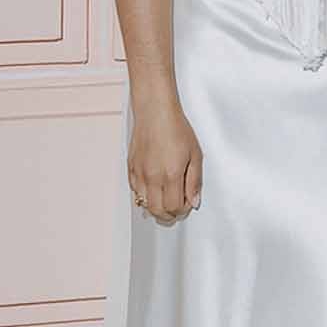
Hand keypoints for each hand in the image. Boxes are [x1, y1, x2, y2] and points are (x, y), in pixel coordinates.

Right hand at [128, 99, 202, 221]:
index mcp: (171, 175)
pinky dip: (144, 196)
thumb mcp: (196, 155)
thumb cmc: (176, 128)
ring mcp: (140, 173)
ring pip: (144, 204)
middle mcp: (153, 177)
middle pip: (158, 211)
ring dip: (156, 207)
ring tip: (165, 200)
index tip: (187, 204)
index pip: (175, 207)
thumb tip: (194, 201)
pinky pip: (135, 191)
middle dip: (169, 214)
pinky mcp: (131, 168)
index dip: (183, 210)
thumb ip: (195, 182)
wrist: (156, 112)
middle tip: (177, 208)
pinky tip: (153, 189)